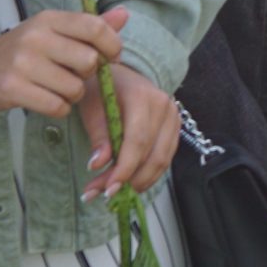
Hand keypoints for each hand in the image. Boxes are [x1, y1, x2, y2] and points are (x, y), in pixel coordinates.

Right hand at [0, 5, 124, 117]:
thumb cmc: (23, 51)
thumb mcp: (53, 31)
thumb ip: (90, 25)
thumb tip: (125, 14)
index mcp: (49, 19)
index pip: (95, 26)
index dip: (112, 45)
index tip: (110, 58)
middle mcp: (36, 37)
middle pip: (89, 60)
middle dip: (88, 75)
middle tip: (74, 76)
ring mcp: (22, 63)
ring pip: (74, 88)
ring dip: (72, 95)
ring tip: (57, 89)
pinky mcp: (12, 88)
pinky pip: (56, 106)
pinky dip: (58, 108)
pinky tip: (46, 100)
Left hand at [78, 54, 180, 199]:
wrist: (122, 73)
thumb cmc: (104, 87)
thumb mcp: (92, 106)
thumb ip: (98, 135)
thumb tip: (97, 164)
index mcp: (143, 97)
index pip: (138, 140)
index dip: (124, 168)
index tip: (108, 189)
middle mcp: (165, 106)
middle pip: (152, 154)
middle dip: (129, 179)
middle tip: (105, 194)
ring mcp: (174, 117)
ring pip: (162, 160)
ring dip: (140, 181)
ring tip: (116, 192)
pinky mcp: (175, 128)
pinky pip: (166, 157)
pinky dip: (149, 174)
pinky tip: (131, 181)